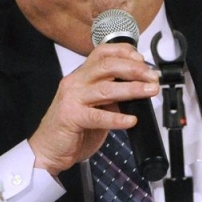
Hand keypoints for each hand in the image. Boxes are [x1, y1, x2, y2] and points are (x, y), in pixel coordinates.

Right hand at [28, 42, 159, 175]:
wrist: (48, 149)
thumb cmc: (72, 128)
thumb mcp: (93, 105)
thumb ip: (110, 95)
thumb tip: (137, 88)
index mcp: (81, 76)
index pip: (102, 52)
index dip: (124, 52)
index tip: (142, 60)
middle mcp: (75, 82)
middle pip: (107, 66)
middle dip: (134, 69)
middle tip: (152, 77)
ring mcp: (72, 98)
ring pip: (106, 88)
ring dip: (132, 89)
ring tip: (150, 91)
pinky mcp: (71, 117)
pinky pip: (98, 116)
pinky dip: (117, 118)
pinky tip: (131, 120)